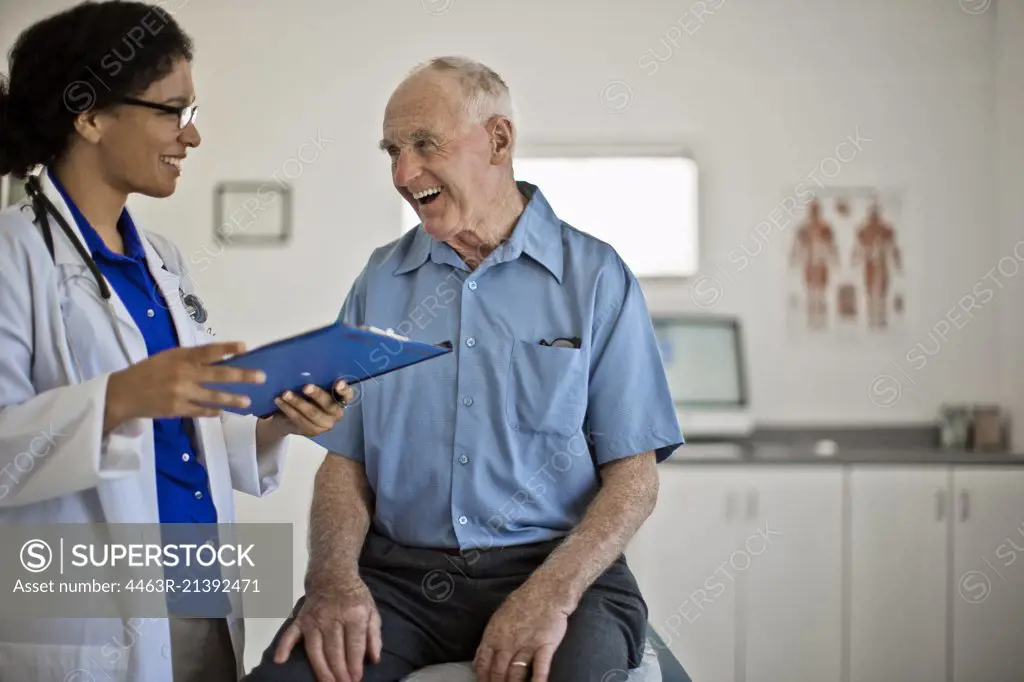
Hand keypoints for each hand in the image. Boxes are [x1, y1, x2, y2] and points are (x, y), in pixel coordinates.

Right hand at [105, 341, 263, 429]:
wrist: (123, 393)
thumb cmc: (148, 371)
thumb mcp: (168, 357)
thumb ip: (191, 358)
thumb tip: (221, 358)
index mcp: (180, 357)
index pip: (208, 351)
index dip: (227, 349)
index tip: (245, 347)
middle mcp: (183, 374)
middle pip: (218, 375)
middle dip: (242, 376)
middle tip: (261, 377)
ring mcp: (181, 393)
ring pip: (214, 396)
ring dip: (233, 399)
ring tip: (247, 402)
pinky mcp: (178, 409)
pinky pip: (201, 410)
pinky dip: (213, 411)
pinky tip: (223, 411)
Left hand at [263, 380, 353, 437]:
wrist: (287, 417)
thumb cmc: (303, 395)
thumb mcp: (310, 386)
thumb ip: (313, 380)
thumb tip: (304, 370)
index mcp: (340, 398)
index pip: (348, 395)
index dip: (344, 390)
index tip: (338, 384)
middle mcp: (337, 413)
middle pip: (329, 405)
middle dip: (317, 395)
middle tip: (306, 387)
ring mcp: (326, 424)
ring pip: (313, 414)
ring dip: (298, 403)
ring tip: (286, 394)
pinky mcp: (313, 431)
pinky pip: (300, 420)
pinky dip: (289, 409)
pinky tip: (280, 401)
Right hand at [274, 580, 381, 681]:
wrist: (332, 574)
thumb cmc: (354, 595)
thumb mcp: (372, 610)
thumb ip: (374, 635)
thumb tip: (374, 659)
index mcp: (354, 614)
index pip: (354, 645)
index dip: (355, 665)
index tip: (356, 680)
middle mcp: (332, 617)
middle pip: (334, 650)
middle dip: (339, 672)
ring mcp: (314, 618)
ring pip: (315, 649)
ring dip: (321, 670)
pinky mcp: (300, 619)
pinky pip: (290, 634)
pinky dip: (284, 647)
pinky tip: (280, 661)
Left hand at [474, 581, 570, 681]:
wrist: (546, 590)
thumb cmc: (523, 602)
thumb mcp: (499, 617)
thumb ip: (490, 639)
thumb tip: (480, 659)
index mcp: (493, 635)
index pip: (482, 664)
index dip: (482, 679)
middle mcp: (507, 642)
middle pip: (498, 672)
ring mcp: (526, 644)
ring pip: (515, 674)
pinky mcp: (544, 645)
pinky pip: (540, 668)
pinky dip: (537, 681)